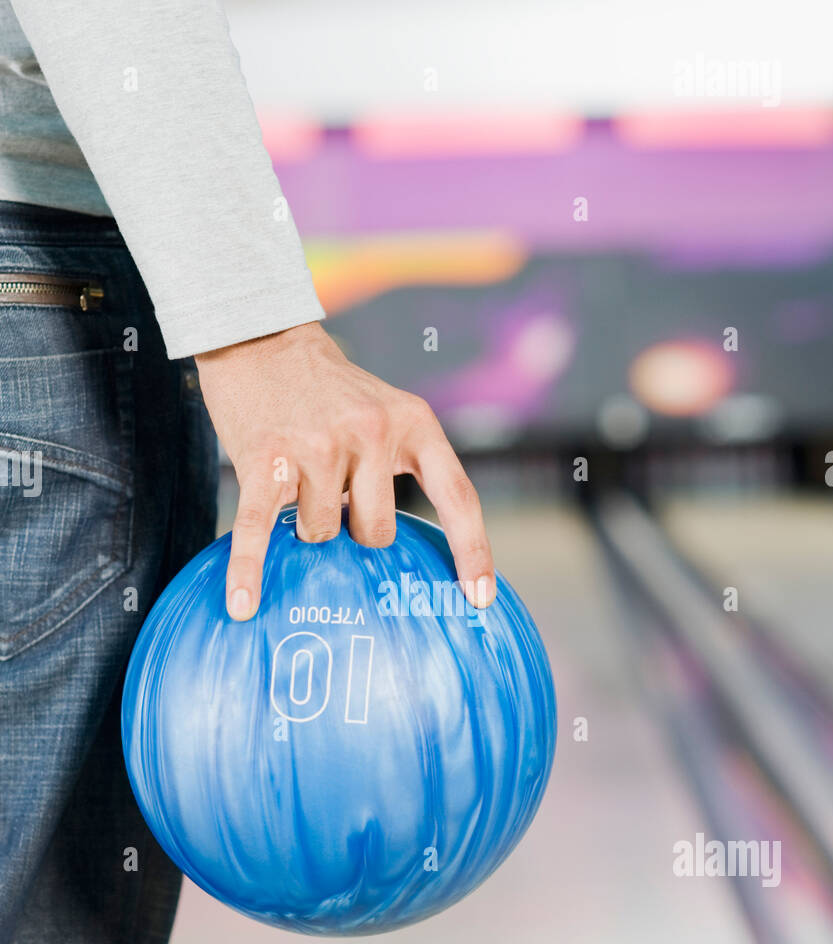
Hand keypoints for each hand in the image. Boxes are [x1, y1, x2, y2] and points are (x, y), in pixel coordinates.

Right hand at [195, 321, 494, 620]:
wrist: (262, 338)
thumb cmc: (330, 393)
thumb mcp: (388, 412)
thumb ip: (402, 467)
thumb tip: (394, 553)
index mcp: (414, 423)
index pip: (457, 497)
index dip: (472, 552)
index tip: (479, 599)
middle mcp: (371, 432)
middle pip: (375, 532)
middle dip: (354, 528)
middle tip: (335, 495)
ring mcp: (316, 445)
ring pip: (322, 530)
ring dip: (307, 521)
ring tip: (297, 479)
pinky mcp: (264, 458)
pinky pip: (258, 529)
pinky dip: (248, 571)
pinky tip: (242, 605)